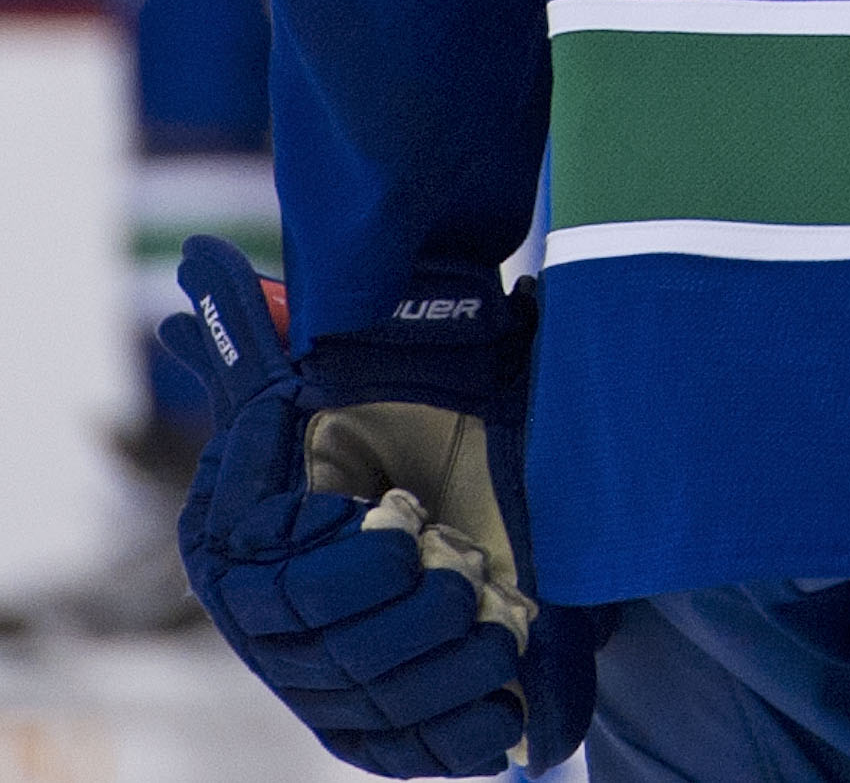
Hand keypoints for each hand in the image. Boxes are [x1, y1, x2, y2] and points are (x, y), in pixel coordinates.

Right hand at [155, 238, 595, 775]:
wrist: (436, 456)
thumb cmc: (392, 400)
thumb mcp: (346, 362)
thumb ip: (268, 327)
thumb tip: (200, 261)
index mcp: (239, 540)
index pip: (285, 585)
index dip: (352, 569)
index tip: (410, 528)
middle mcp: (261, 618)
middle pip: (331, 656)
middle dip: (412, 625)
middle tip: (475, 588)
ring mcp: (310, 673)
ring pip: (369, 706)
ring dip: (442, 682)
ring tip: (499, 639)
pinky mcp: (363, 714)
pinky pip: (394, 749)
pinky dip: (450, 744)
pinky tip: (504, 726)